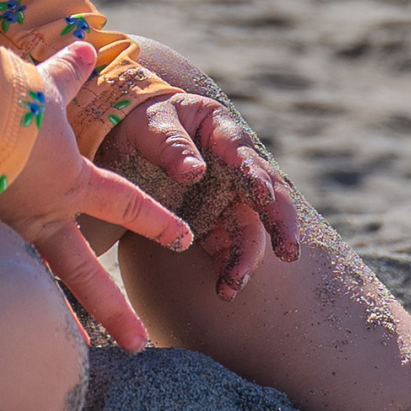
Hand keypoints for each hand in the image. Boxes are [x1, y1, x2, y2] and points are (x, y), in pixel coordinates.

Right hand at [0, 41, 190, 351]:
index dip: (156, 221)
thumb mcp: (45, 84)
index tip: (184, 238)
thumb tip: (87, 44)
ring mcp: (5, 234)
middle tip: (141, 343)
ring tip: (76, 359)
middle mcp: (44, 216)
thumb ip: (68, 73)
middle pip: (87, 274)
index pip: (126, 205)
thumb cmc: (8, 99)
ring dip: (58, 324)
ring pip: (39, 287)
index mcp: (71, 182)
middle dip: (116, 311)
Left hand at [101, 84, 302, 296]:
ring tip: (234, 285)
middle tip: (287, 250)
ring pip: (248, 227)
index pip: (243, 155)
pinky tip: (225, 288)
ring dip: (248, 256)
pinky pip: (226, 245)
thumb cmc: (142, 122)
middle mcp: (233, 166)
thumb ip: (170, 145)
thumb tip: (194, 172)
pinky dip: (229, 266)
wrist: (123, 139)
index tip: (263, 197)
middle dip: (279, 223)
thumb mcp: (150, 124)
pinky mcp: (210, 221)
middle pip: (266, 194)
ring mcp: (224, 196)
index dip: (256, 175)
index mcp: (221, 133)